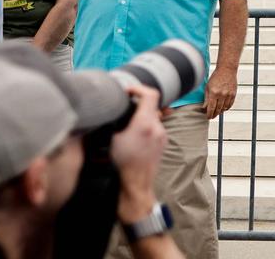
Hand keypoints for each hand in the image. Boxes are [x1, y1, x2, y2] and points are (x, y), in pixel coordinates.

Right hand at [111, 85, 167, 223]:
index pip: (150, 94)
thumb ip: (115, 121)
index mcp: (145, 123)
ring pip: (154, 115)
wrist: (136, 185)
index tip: (127, 91)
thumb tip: (112, 111)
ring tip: (127, 122)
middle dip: (138, 102)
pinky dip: (145, 124)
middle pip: (152, 104)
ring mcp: (163, 135)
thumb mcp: (112, 139)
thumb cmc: (121, 165)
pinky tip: (133, 134)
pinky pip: (155, 126)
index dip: (138, 88)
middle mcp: (158, 127)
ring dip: (142, 114)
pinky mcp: (163, 142)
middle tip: (124, 105)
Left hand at [204, 66, 236, 118]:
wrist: (227, 69)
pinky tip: (223, 108)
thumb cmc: (216, 77)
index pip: (211, 108)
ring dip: (220, 112)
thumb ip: (206, 98)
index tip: (208, 117)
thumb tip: (204, 108)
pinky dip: (226, 108)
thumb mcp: (208, 87)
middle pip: (218, 109)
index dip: (209, 114)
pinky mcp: (234, 94)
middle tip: (212, 116)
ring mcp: (229, 94)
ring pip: (224, 108)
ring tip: (217, 112)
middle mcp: (222, 95)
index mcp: (214, 93)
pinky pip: (230, 104)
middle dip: (214, 114)